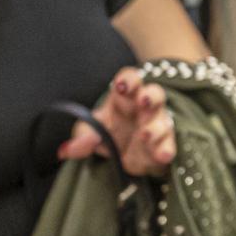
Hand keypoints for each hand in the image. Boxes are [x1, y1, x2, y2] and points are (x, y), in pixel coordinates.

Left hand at [60, 68, 175, 175]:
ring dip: (155, 127)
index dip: (128, 80)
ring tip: (145, 135)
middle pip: (154, 94)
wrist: (126, 156)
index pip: (130, 79)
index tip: (121, 87)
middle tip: (143, 101)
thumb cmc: (108, 134)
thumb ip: (80, 137)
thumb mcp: (89, 133)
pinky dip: (166, 150)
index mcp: (125, 97)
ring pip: (162, 122)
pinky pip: (168, 147)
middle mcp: (145, 108)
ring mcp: (157, 127)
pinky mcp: (163, 147)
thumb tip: (68, 149)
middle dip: (151, 96)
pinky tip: (162, 155)